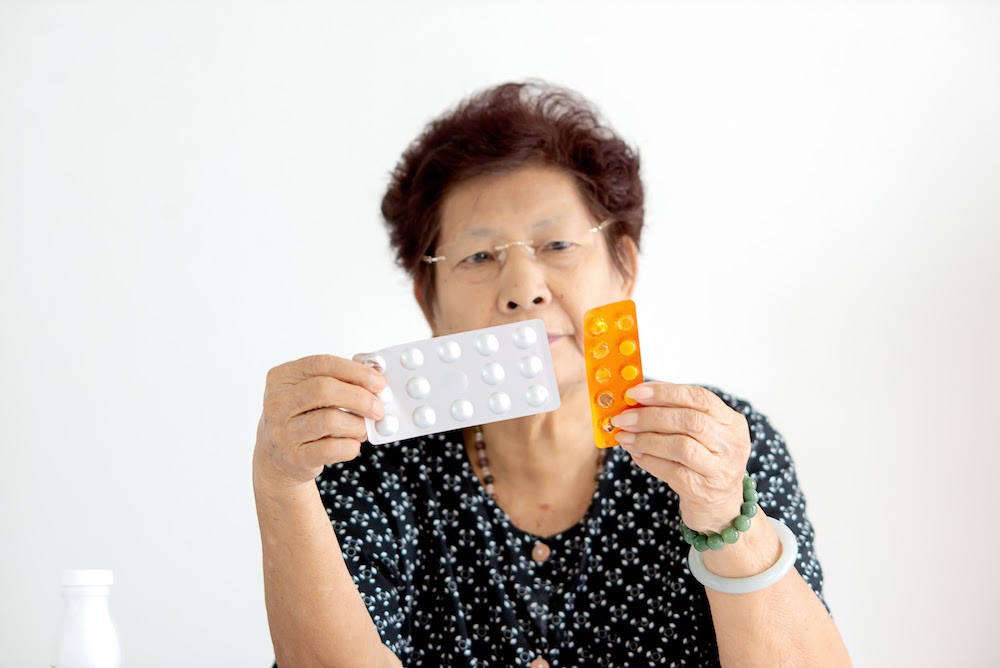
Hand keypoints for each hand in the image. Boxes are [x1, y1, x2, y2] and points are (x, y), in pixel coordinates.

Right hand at [253, 355, 386, 492]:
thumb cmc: (301, 418)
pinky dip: (351, 446)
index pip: (322, 364)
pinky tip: (351, 443)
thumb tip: (375, 377)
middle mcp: (277, 403)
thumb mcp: (310, 393)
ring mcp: (283, 431)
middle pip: (325, 389)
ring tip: (363, 429)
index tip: (379, 382)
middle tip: (378, 408)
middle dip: (360, 398)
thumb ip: (338, 380)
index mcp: (282, 378)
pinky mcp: (294, 457)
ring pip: (330, 420)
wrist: (277, 458)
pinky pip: (332, 448)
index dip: (355, 371)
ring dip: (357, 425)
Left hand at [611, 382, 751, 533]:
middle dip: (650, 416)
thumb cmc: (704, 462)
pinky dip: (649, 460)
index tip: (634, 392)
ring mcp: (720, 468)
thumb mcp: (701, 435)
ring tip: (624, 437)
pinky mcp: (703, 490)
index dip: (665, 392)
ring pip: (680, 446)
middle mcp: (731, 443)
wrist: (720, 507)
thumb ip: (675, 415)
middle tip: (623, 418)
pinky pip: (671, 470)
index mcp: (731, 422)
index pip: (699, 397)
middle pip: (689, 421)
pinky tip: (635, 454)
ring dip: (646, 439)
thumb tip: (635, 401)